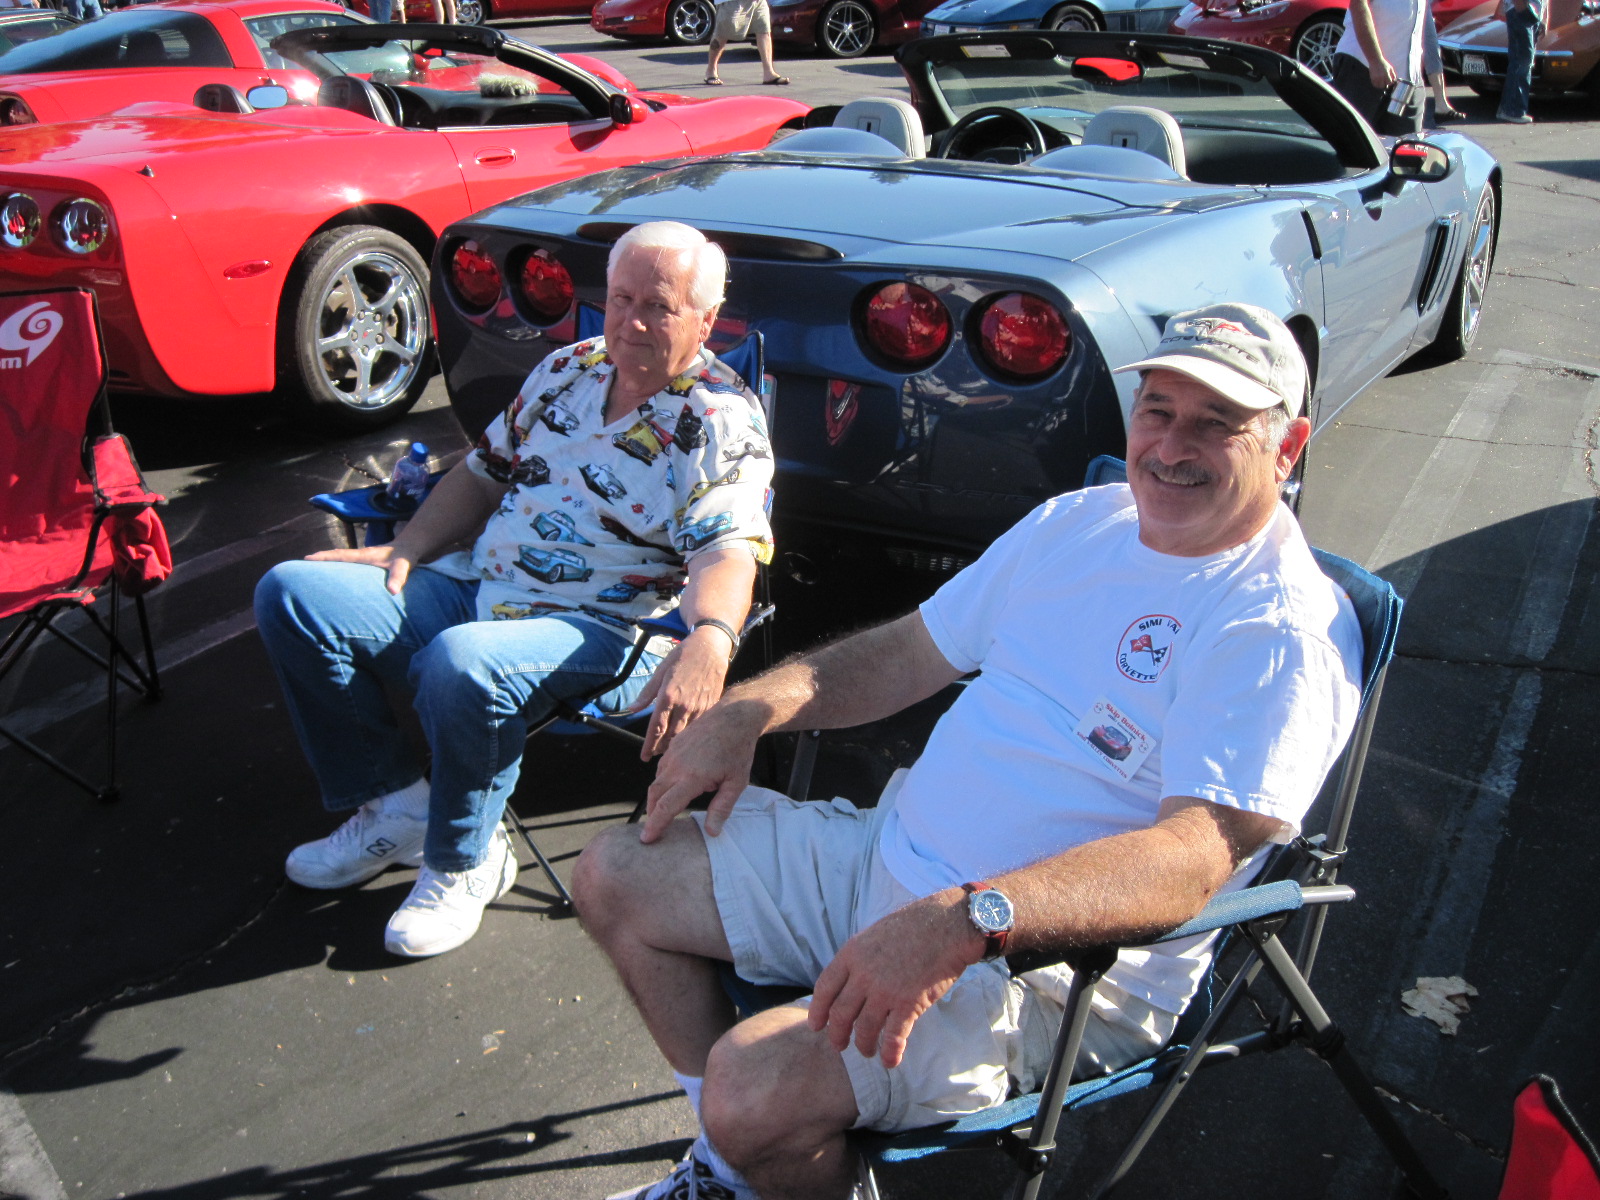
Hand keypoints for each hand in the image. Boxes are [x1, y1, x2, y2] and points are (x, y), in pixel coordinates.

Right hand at [304, 544, 414, 594]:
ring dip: (326, 565)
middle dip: (318, 561)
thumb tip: (392, 591)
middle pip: (335, 557)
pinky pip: (346, 566)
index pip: (340, 555)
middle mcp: (360, 555)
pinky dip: (336, 569)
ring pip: (340, 561)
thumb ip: (398, 576)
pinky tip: (331, 578)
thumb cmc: (406, 557)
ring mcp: (362, 559)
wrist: (411, 548)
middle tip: (299, 566)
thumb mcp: (404, 565)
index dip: (324, 557)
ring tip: (309, 574)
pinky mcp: (365, 564)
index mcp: (364, 555)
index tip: (307, 558)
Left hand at [630, 628, 734, 759]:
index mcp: (668, 695)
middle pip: (670, 736)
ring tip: (667, 750)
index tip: (644, 756)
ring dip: (675, 744)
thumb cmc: (683, 657)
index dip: (649, 745)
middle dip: (661, 748)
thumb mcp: (660, 671)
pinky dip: (690, 735)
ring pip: (685, 734)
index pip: (656, 728)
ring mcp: (699, 707)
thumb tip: (632, 709)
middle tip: (654, 755)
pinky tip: (685, 738)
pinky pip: (699, 727)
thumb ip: (647, 693)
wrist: (710, 648)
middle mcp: (684, 705)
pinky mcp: (711, 706)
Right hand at [640, 696, 766, 842]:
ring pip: (657, 781)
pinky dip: (662, 782)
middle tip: (653, 830)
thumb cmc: (738, 750)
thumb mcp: (736, 783)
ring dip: (656, 798)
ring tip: (662, 812)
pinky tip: (672, 788)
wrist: (734, 717)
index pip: (666, 807)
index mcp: (692, 778)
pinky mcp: (674, 745)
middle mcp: (677, 766)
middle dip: (652, 814)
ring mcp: (673, 754)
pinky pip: (662, 768)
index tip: (647, 839)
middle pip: (654, 795)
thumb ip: (722, 808)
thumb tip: (711, 832)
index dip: (655, 825)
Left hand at [808, 891, 983, 1068]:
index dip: (818, 1011)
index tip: (816, 1026)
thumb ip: (861, 957)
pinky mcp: (909, 1003)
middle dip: (837, 1034)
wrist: (947, 924)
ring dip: (864, 1045)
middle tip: (839, 1045)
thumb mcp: (875, 934)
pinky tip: (890, 1061)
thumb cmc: (915, 925)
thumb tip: (852, 978)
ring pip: (864, 1029)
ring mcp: (885, 990)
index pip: (824, 988)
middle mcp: (863, 974)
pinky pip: (893, 1036)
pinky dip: (890, 1053)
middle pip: (840, 1013)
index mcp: (852, 953)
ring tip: (867, 1052)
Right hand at [1368, 57, 1396, 88]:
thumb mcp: (1390, 67)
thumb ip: (1393, 74)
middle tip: (1386, 83)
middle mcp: (1380, 77)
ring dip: (1381, 85)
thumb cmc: (1383, 64)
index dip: (1390, 82)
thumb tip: (1394, 79)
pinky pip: (1374, 84)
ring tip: (1382, 83)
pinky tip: (1378, 82)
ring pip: (1378, 86)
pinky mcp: (1372, 78)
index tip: (1391, 81)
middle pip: (1383, 86)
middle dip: (1386, 85)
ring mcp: (1375, 78)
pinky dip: (1377, 85)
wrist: (1375, 60)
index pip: (1389, 82)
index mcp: (1386, 74)